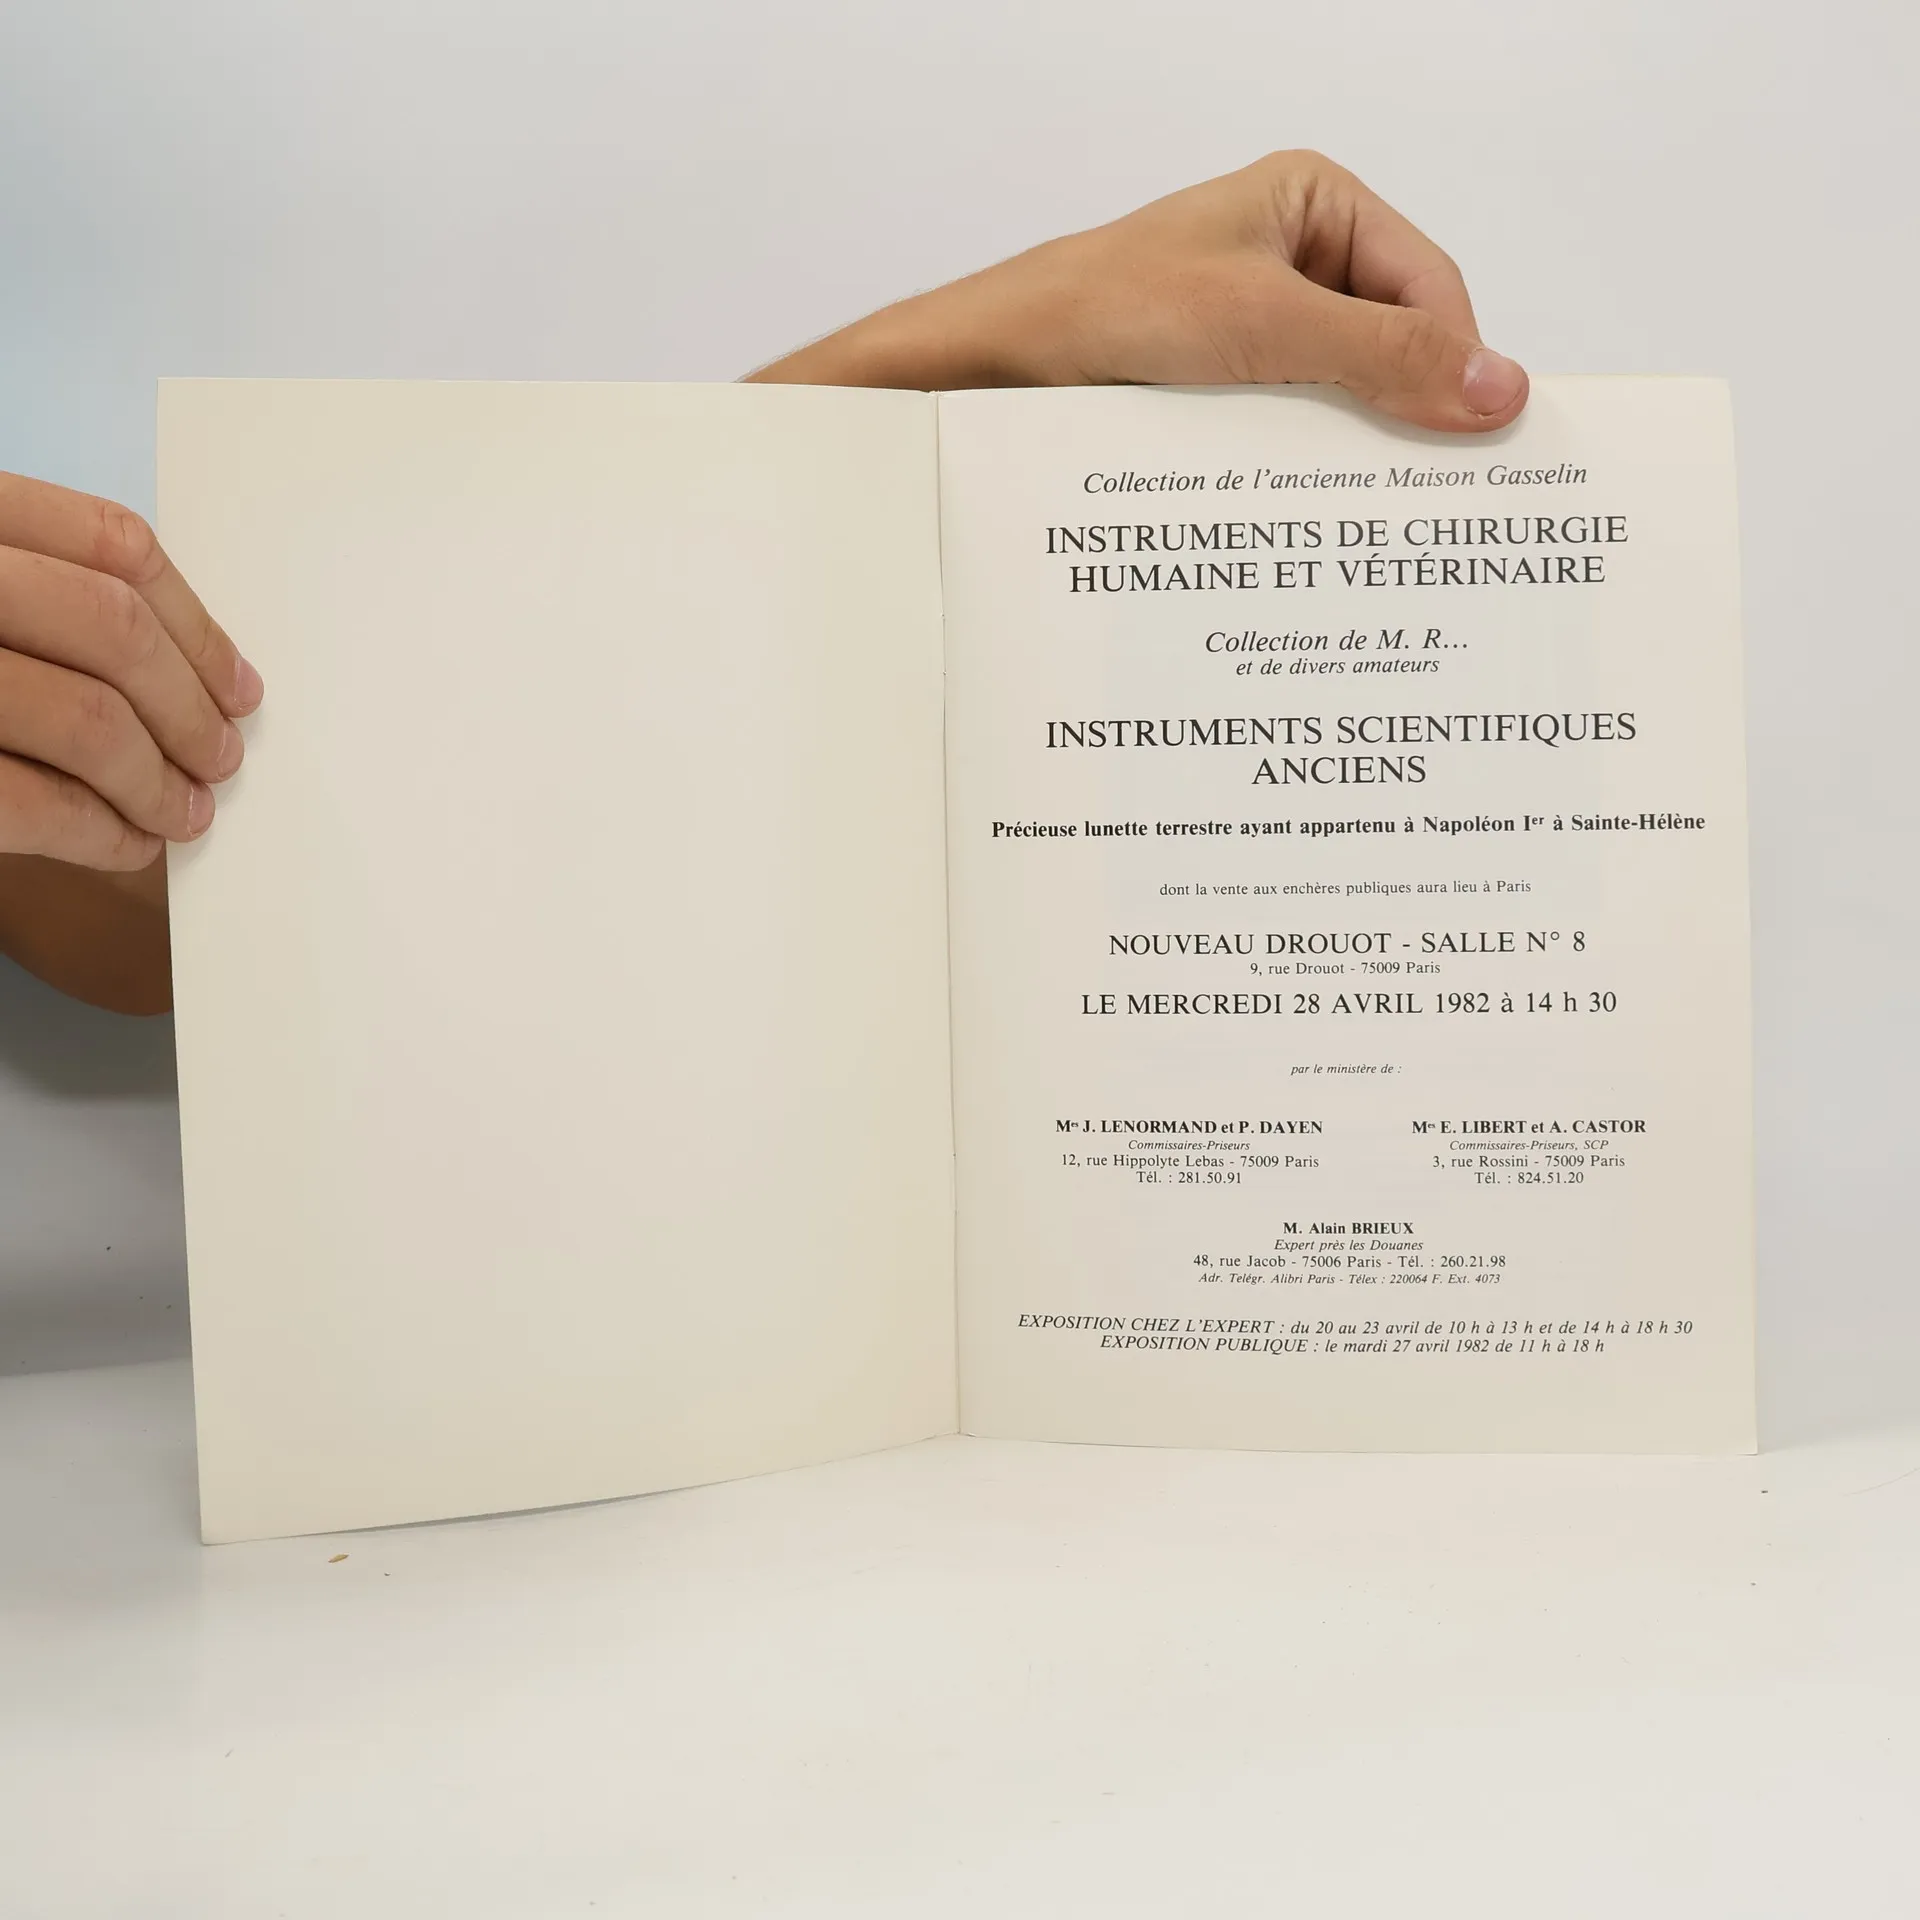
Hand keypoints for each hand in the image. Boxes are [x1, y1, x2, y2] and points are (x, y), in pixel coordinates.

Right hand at [0, 472, 260, 869]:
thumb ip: (41, 599)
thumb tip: (195, 678)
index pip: (109, 543)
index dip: (197, 623)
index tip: (240, 685)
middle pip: (112, 628)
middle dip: (189, 707)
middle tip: (222, 759)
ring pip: (86, 719)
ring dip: (158, 781)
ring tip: (183, 813)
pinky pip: (31, 802)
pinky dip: (99, 831)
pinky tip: (125, 843)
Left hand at [748, 150, 1526, 432]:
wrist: (992, 368)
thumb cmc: (1104, 314)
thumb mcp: (1264, 328)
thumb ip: (1383, 356)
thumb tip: (1497, 388)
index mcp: (1314, 204)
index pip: (1431, 286)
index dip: (1454, 363)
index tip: (1475, 446)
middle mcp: (1292, 257)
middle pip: (1393, 343)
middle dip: (1404, 412)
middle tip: (1429, 496)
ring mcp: (1255, 325)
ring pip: (1342, 393)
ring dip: (1349, 448)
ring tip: (1365, 510)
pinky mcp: (1220, 385)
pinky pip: (1291, 424)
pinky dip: (1303, 465)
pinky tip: (1307, 507)